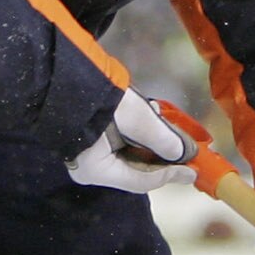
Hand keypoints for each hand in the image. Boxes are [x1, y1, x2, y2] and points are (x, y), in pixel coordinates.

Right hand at [65, 91, 193, 194]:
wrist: (62, 74)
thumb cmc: (98, 100)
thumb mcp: (137, 120)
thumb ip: (164, 139)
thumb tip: (185, 153)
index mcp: (95, 170)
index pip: (141, 180)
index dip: (170, 175)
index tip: (193, 170)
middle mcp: (89, 168)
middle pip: (135, 170)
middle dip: (163, 158)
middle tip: (187, 154)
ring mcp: (86, 153)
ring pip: (129, 155)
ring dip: (153, 143)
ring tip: (170, 128)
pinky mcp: (88, 137)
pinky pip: (120, 143)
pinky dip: (138, 134)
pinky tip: (152, 116)